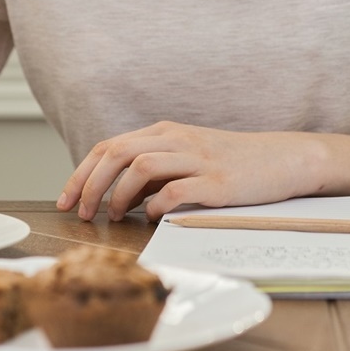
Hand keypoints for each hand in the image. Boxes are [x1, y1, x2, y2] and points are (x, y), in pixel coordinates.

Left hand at [56, 121, 327, 222]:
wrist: (283, 158)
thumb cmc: (233, 162)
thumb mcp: (188, 157)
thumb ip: (155, 170)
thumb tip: (119, 194)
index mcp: (165, 132)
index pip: (109, 146)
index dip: (82, 173)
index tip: (66, 200)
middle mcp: (177, 140)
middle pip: (116, 153)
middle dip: (90, 185)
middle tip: (81, 213)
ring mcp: (198, 159)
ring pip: (140, 166)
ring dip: (119, 194)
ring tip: (115, 216)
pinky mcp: (218, 182)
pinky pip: (177, 190)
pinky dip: (156, 206)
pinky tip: (152, 218)